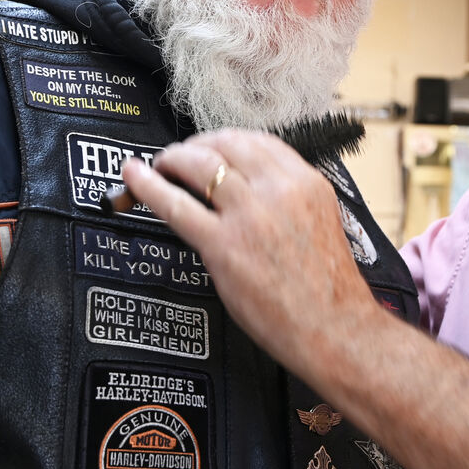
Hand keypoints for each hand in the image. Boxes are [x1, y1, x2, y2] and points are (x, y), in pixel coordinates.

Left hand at [121, 129, 375, 373]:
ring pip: (198, 165)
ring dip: (172, 158)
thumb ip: (288, 200)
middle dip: (197, 144)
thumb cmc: (328, 288)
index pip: (258, 140)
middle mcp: (280, 190)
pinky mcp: (224, 245)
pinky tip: (134, 177)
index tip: (211, 147)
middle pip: (225, 144)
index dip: (225, 140)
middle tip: (181, 157)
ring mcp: (250, 215)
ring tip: (159, 166)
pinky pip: (175, 205)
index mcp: (307, 182)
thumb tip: (246, 191)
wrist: (335, 328)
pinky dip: (147, 186)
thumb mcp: (320, 223)